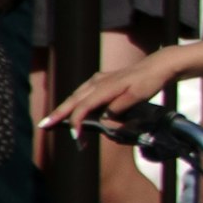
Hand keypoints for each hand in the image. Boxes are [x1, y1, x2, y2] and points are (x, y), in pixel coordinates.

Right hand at [46, 51, 184, 130]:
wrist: (158, 65)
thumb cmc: (149, 81)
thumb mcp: (138, 96)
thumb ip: (120, 107)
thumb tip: (104, 119)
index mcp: (105, 87)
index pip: (84, 107)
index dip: (76, 122)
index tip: (76, 137)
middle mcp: (97, 82)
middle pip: (73, 100)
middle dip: (58, 114)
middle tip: (43, 126)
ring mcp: (98, 79)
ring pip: (76, 95)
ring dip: (64, 108)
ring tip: (52, 120)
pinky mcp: (102, 80)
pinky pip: (83, 91)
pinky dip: (74, 101)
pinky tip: (71, 107)